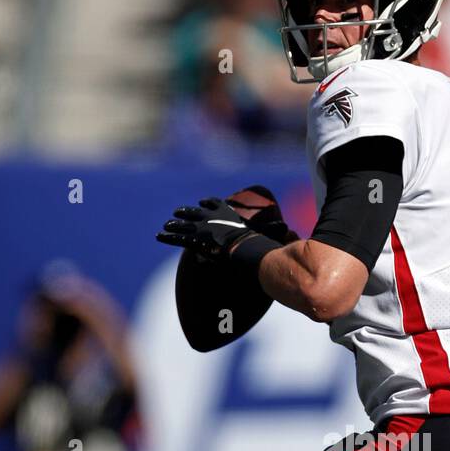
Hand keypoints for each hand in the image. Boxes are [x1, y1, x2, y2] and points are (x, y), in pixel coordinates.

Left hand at [156, 187, 297, 258]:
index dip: (209, 204)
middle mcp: (212, 217)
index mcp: (226, 213)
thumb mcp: (266, 235)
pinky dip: (168, 236)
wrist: (242, 248)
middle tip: (177, 212)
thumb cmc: (255, 243)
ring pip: (184, 224)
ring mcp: (201, 227)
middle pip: (196, 213)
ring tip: (166, 225)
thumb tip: (290, 230)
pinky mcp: (193, 239)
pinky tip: (158, 235)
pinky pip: (178, 237)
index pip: (216, 205)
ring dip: (174, 224)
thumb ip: (275, 231)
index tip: (204, 202)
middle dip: (186, 212)